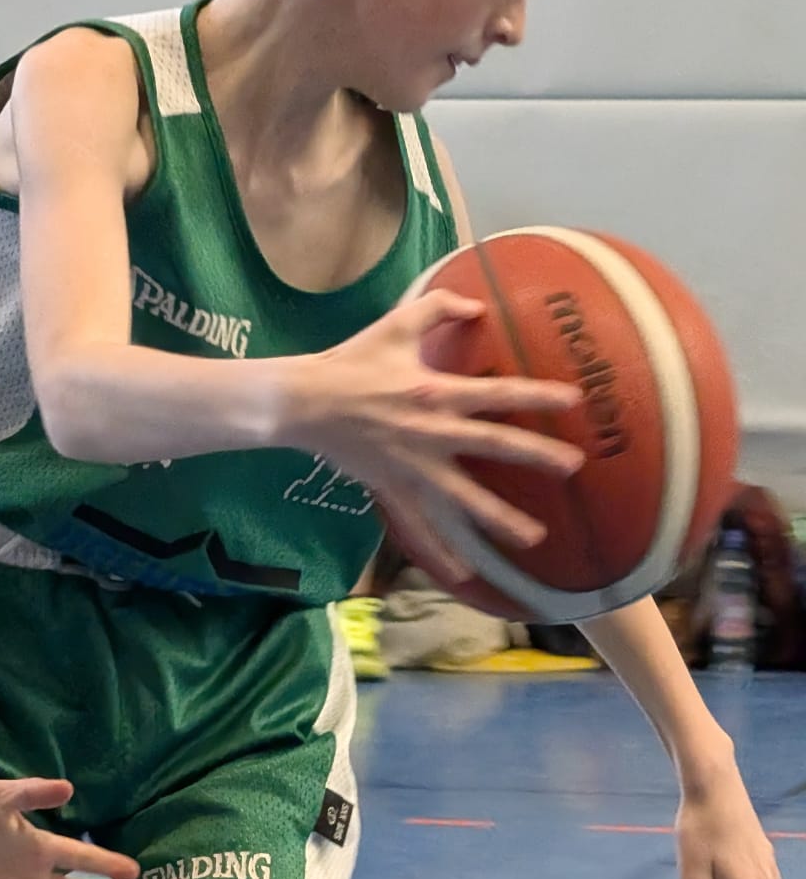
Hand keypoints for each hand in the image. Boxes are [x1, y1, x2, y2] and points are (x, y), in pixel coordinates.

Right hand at [294, 292, 584, 576]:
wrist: (303, 402)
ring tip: (534, 537)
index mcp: (436, 392)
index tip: (573, 401)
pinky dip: (439, 552)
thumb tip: (478, 304)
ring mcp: (412, 467)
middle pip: (494, 446)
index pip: (498, 394)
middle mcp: (432, 434)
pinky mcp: (391, 489)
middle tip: (574, 466)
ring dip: (500, 519)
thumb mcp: (396, 325)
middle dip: (537, 456)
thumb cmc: (349, 362)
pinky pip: (419, 526)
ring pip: (464, 499)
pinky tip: (463, 574)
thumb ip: (440, 308)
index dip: (538, 396)